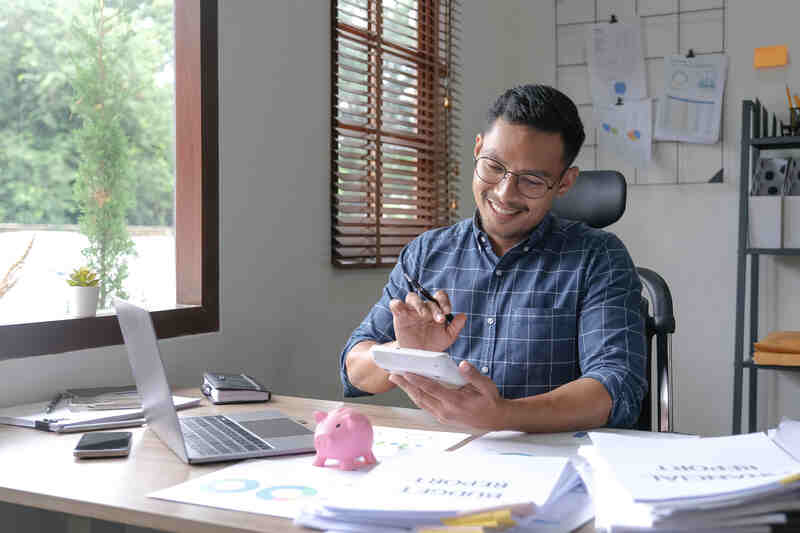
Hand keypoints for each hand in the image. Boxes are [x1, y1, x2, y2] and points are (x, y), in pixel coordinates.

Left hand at [388, 361, 507, 429]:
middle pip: (420, 397)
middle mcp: (445, 411)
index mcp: (455, 402)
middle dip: (405, 385)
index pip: (431, 389)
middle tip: (392, 374)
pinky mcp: (442, 417)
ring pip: (420, 402)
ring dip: (408, 391)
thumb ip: (473, 375)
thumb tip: (462, 364)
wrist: (495, 419)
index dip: (416, 380)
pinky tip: (410, 388)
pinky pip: (425, 406)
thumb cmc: (490, 400)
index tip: (405, 372)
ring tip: (397, 380)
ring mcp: (442, 416)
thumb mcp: (486, 386)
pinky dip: (416, 396)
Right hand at [390, 290, 465, 351]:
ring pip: (412, 297)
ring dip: (419, 305)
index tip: (447, 311)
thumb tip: (463, 315)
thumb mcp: (448, 337)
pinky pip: (395, 304)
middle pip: (426, 298)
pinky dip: (397, 304)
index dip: (444, 301)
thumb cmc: (433, 344)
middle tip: (439, 320)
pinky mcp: (398, 316)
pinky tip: (403, 312)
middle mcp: (423, 307)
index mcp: (435, 309)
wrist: (419, 357)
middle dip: (434, 308)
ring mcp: (410, 311)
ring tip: (424, 317)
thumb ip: (456, 326)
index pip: (439, 296)